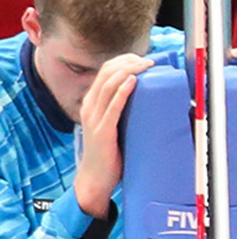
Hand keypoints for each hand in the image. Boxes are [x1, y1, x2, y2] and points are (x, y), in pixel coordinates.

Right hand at [73, 53, 154, 217]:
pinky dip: (123, 92)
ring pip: (108, 85)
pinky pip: (112, 107)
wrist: (94, 178)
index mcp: (91, 104)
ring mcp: (94, 119)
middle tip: (149, 61)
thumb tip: (145, 95)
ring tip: (146, 67)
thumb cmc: (108, 153)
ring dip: (129, 71)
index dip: (124, 60)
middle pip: (107, 73)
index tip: (143, 59)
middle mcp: (89, 108)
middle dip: (129, 62)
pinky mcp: (102, 132)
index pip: (105, 71)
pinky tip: (133, 81)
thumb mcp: (110, 124)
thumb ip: (119, 110)